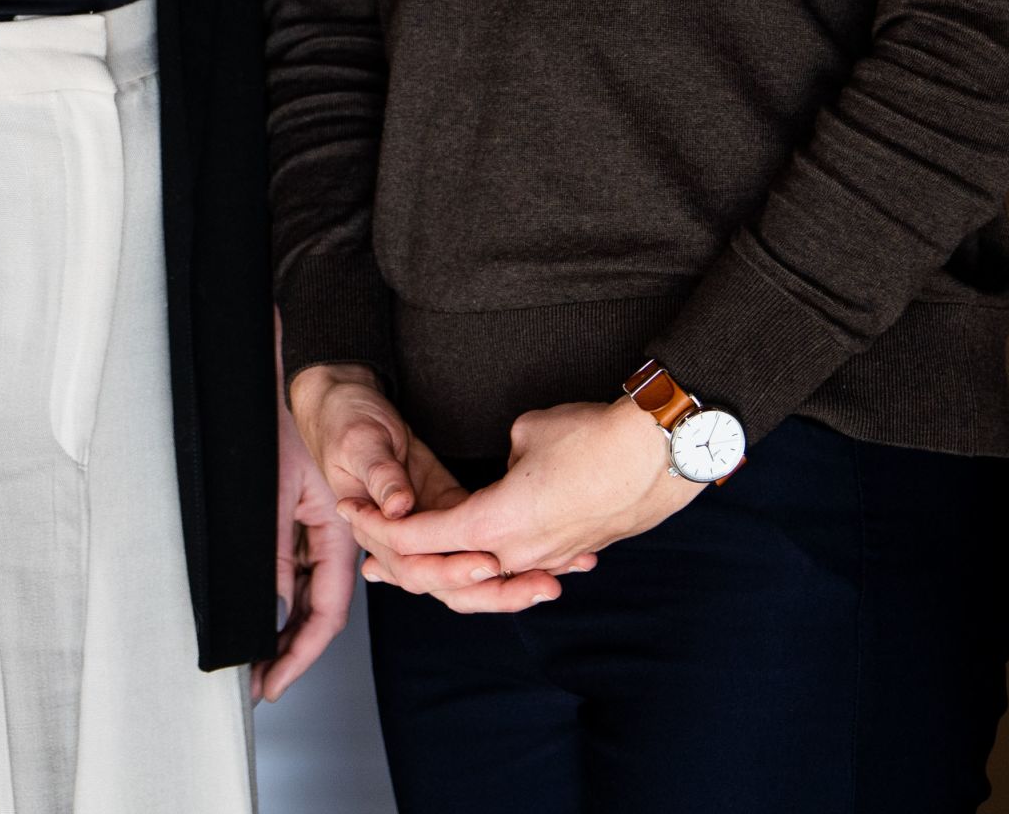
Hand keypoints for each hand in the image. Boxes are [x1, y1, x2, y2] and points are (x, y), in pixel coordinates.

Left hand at [256, 363, 357, 699]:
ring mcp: (316, 533)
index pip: (328, 608)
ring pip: (305, 597)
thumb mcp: (273, 487)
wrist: (290, 380)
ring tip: (251, 665)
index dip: (303, 650)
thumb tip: (278, 607)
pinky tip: (255, 620)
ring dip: (281, 633)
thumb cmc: (280, 422)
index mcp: (339, 531)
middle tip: (257, 687)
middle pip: (319, 611)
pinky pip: (293, 573)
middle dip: (290, 653)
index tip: (276, 680)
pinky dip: (275, 602)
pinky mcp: (299, 525)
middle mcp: (333, 538)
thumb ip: (275, 548)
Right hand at [288, 364, 563, 614]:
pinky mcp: (451, 507)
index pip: (413, 568)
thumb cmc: (345, 421)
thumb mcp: (358, 444)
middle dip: (497, 592)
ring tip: (554, 581)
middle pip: (450, 585)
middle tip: (541, 586)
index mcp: (375, 531)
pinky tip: (552, 561)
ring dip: (512, 582)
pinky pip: (481, 542)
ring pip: (471, 571)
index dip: (450, 571)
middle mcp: (404, 541)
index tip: (486, 565)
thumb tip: (399, 508)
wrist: (347, 400)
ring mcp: (431, 526)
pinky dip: (514, 554)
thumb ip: (379, 475)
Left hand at [382, 398, 698, 584]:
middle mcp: (518, 552)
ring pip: (485, 574)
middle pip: (447, 571)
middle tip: (372, 562)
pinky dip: (493, 566)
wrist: (659, 455)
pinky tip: (484, 563)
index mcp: (495, 522)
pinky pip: (521, 565)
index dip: (380, 528)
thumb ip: (507, 457)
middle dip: (404, 565)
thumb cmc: (591, 438)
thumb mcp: (528, 433)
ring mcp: (548, 557)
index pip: (422, 538)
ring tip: (417, 566)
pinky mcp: (573, 551)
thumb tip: (512, 465)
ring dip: (450, 569)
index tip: (349, 513)